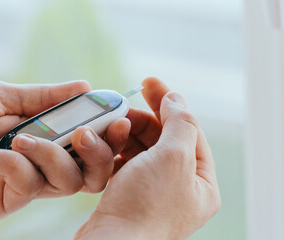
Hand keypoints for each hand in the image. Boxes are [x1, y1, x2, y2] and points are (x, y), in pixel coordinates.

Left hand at [0, 80, 129, 220]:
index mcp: (47, 134)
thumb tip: (86, 86)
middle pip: (92, 169)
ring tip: (21, 138)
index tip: (120, 117)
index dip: (110, 132)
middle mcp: (44, 161)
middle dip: (100, 153)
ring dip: (52, 155)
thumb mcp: (1, 95)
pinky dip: (14, 166)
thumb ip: (45, 96)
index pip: (91, 139)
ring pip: (68, 181)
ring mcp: (28, 183)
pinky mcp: (8, 201)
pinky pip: (29, 187)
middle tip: (89, 134)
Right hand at [74, 78, 220, 239]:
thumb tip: (176, 99)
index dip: (169, 103)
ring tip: (107, 127)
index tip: (149, 81)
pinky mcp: (129, 195)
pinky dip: (114, 151)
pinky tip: (103, 145)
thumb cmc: (146, 205)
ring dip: (123, 135)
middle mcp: (179, 187)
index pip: (188, 130)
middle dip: (142, 120)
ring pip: (140, 150)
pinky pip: (124, 164)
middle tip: (121, 106)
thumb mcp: (173, 157)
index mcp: (200, 181)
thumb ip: (180, 123)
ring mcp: (152, 192)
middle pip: (162, 139)